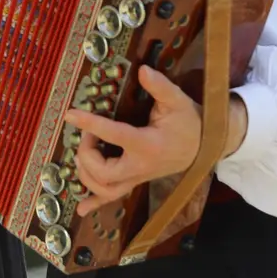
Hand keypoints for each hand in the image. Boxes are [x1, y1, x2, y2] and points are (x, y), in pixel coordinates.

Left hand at [64, 65, 208, 216]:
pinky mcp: (137, 181)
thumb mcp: (178, 100)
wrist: (206, 146)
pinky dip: (95, 202)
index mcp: (148, 144)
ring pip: (106, 189)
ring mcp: (139, 177)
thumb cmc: (190, 122)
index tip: (70, 114)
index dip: (89, 124)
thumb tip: (142, 69)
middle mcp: (141, 166)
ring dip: (87, 175)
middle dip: (87, 155)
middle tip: (86, 136)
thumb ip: (160, 86)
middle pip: (104, 173)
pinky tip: (81, 208)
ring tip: (83, 154)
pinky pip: (114, 198)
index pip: (114, 135)